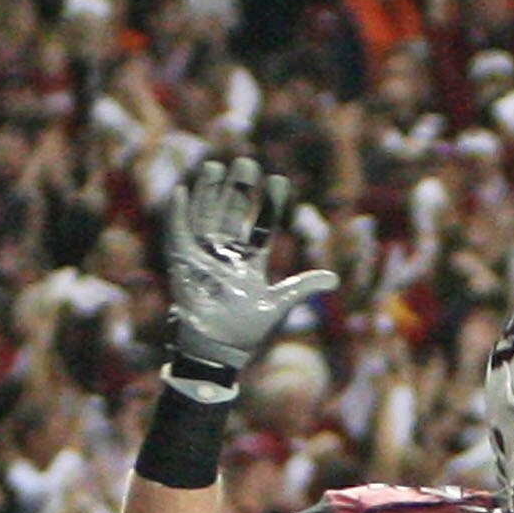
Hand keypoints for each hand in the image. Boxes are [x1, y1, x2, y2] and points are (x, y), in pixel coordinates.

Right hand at [162, 156, 337, 401]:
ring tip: (216, 166)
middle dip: (239, 189)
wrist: (219, 349)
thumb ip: (303, 287)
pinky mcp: (183, 263)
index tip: (278, 180)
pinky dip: (179, 214)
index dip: (270, 204)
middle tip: (247, 163)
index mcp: (250, 262)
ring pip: (207, 215)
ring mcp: (205, 256)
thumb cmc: (246, 329)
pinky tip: (183, 191)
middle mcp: (227, 254)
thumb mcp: (279, 304)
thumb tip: (334, 279)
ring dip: (209, 191)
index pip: (262, 225)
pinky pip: (178, 233)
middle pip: (233, 213)